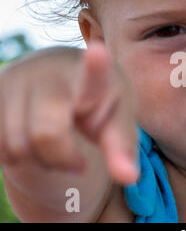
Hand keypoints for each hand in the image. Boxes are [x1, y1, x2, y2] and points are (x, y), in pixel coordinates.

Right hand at [0, 42, 138, 184]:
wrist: (61, 74)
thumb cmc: (95, 103)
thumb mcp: (115, 122)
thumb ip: (121, 149)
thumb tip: (129, 178)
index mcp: (91, 78)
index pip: (94, 73)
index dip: (96, 65)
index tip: (99, 53)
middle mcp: (49, 72)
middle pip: (45, 134)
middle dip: (61, 159)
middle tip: (77, 160)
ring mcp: (14, 78)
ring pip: (13, 145)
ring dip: (35, 160)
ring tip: (52, 142)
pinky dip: (12, 155)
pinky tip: (27, 138)